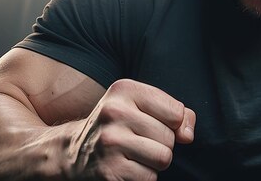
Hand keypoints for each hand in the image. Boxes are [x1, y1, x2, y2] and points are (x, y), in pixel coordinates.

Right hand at [68, 79, 195, 179]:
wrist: (72, 153)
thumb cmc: (119, 126)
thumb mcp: (142, 106)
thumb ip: (175, 112)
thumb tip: (188, 135)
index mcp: (124, 89)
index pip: (176, 112)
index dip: (175, 124)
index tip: (156, 124)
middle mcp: (114, 112)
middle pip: (170, 137)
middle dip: (162, 144)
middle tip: (138, 142)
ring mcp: (109, 142)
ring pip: (163, 158)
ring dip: (155, 162)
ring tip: (134, 155)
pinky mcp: (108, 170)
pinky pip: (149, 178)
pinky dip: (143, 177)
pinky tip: (125, 168)